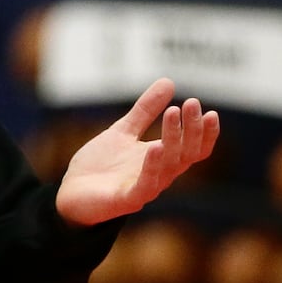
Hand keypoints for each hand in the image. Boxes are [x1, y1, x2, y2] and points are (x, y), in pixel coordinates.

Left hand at [54, 77, 220, 226]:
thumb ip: (145, 110)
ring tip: (172, 113)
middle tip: (192, 102)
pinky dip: (152, 168)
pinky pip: (145, 186)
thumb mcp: (123, 131)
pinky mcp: (126, 201)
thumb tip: (169, 81)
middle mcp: (159, 175)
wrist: (71, 193)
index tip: (210, 112)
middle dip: (192, 129)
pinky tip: (155, 147)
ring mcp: (144, 189)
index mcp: (161, 160)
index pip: (194, 149)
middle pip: (186, 154)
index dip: (205, 133)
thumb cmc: (101, 165)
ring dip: (173, 139)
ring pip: (169, 166)